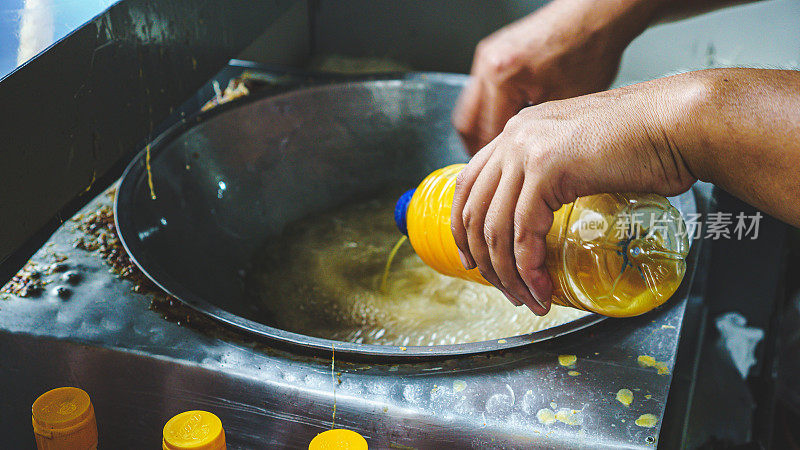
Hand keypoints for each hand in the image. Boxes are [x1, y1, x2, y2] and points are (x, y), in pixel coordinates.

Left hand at [450, 76, 697, 313]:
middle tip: (503, 289)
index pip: (468, 184)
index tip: (473, 260)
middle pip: (473, 210)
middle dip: (484, 260)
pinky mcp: (547, 168)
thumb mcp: (582, 153)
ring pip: (495, 228)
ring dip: (508, 274)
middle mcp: (514, 136)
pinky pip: (523, 233)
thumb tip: (541, 219)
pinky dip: (529, 268)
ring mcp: (527, 150)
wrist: (679, 121)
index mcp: (518, 131)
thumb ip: (553, 175)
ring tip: (527, 298)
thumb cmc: (647, 140)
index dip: (463, 228)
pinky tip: (542, 287)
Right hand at [453, 0, 658, 154]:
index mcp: (502, 78)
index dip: (493, 163)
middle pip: (465, 123)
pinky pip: (480, 92)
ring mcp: (486, 57)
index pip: (484, 136)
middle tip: (489, 173)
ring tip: (499, 152)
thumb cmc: (587, 49)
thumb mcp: (565, 105)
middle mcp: (487, 65)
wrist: (593, 15)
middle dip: (477, 151)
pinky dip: (489, 112)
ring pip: (469, 108)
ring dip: (481, 131)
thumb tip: (524, 166)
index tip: (498, 180)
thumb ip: (538, 137)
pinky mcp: (492, 53)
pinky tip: (508, 124)